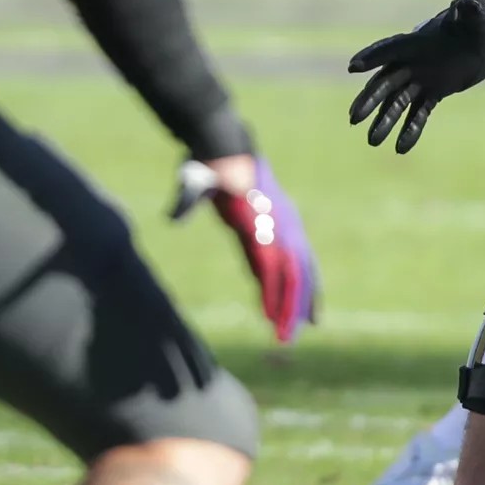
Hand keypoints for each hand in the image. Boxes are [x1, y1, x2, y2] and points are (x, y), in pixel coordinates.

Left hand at [173, 155, 318, 342]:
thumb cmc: (207, 166)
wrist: (228, 145)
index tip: (271, 321)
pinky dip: (308, 280)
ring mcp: (287, 222)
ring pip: (305, 266)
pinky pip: (301, 257)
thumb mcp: (194, 180)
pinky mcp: (286, 224)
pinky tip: (306, 299)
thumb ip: (188, 197)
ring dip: (308, 297)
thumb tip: (173, 216)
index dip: (272, 293)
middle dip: (294, 305)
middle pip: (294, 271)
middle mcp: (280, 222)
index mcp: (260, 217)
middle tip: (288, 339)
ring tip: (311, 326)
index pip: (271, 263)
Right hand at [348, 0, 484, 152]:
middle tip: (354, 118)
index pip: (391, 49)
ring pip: (397, 103)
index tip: (353, 67)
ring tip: (373, 142)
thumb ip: (469, 11)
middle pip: (385, 83)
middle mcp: (413, 62)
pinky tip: (401, 148)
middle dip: (370, 101)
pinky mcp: (434, 92)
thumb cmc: (482, 21)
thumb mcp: (478, 15)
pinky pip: (419, 113)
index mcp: (418, 41)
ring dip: (385, 122)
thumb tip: (465, 4)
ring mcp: (421, 79)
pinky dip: (411, 129)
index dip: (372, 57)